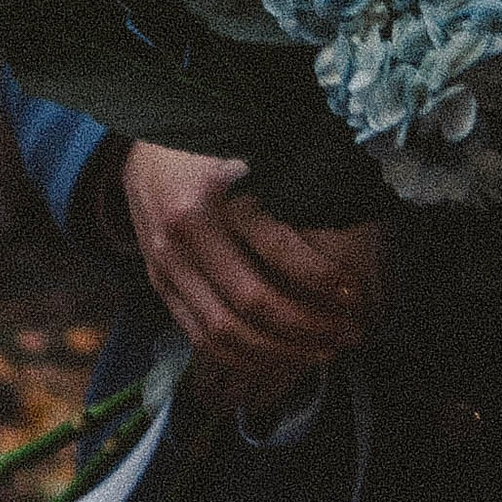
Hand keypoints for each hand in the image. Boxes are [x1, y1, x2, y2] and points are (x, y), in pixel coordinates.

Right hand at [119, 143, 378, 406]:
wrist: (144, 143)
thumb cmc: (214, 143)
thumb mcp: (254, 148)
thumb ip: (292, 184)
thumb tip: (356, 224)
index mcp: (213, 194)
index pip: (275, 248)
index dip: (320, 276)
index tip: (356, 290)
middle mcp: (184, 235)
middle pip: (251, 301)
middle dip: (308, 327)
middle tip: (350, 334)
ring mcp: (165, 264)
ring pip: (223, 332)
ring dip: (280, 352)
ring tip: (324, 352)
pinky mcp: (159, 284)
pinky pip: (199, 337)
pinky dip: (243, 357)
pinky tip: (280, 358)